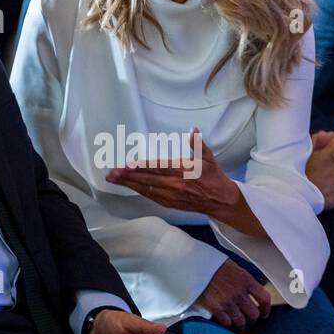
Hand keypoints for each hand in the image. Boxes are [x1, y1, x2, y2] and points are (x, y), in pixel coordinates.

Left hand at [105, 128, 240, 216]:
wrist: (220, 201)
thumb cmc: (214, 177)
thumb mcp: (209, 158)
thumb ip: (199, 144)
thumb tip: (194, 130)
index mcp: (184, 170)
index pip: (159, 167)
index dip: (142, 166)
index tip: (128, 164)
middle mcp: (176, 184)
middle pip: (148, 179)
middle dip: (128, 176)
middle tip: (112, 173)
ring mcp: (172, 195)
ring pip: (146, 189)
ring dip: (129, 184)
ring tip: (113, 179)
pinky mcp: (171, 203)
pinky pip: (151, 196)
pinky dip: (139, 190)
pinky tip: (128, 186)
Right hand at [197, 259, 271, 333]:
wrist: (196, 265)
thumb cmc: (214, 265)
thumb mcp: (236, 268)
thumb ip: (246, 281)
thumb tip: (253, 292)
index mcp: (246, 280)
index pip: (264, 299)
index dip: (266, 309)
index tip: (264, 313)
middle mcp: (239, 293)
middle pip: (254, 314)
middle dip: (253, 320)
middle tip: (250, 321)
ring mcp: (227, 302)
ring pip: (241, 322)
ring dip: (242, 326)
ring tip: (240, 327)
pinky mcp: (216, 308)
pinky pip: (227, 323)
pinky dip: (228, 325)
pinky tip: (228, 323)